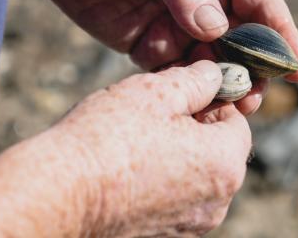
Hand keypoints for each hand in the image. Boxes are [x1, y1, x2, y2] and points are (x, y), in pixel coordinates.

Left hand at [2, 0, 297, 113]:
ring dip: (221, 87)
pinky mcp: (151, 46)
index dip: (283, 38)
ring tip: (225, 108)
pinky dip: (186, 91)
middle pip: (242, 43)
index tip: (296, 70)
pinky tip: (190, 105)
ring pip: (212, 64)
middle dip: (252, 72)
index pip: (263, 6)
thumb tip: (217, 31)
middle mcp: (205, 1)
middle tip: (252, 100)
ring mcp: (179, 26)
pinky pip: (177, 74)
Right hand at [57, 60, 250, 235]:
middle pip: (218, 150)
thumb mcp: (158, 91)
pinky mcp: (164, 236)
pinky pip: (175, 198)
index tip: (183, 93)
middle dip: (195, 127)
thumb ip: (197, 80)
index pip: (237, 122)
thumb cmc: (109, 138)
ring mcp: (190, 225)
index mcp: (225, 165)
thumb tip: (215, 75)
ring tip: (138, 138)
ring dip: (178, 152)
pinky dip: (162, 179)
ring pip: (196, 174)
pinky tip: (129, 164)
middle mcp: (216, 202)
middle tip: (156, 112)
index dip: (212, 101)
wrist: (60, 193)